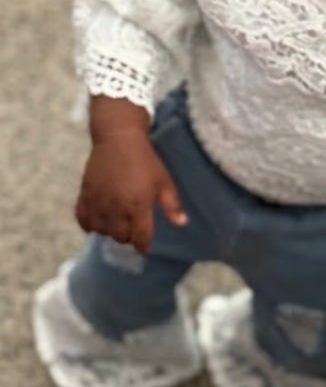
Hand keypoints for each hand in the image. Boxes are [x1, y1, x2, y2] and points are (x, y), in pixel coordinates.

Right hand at [74, 130, 187, 254]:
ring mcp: (98, 203)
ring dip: (110, 230)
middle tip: (132, 226)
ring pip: (102, 232)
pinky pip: (83, 221)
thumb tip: (182, 223)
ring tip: (117, 220)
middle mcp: (116, 208)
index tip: (145, 247)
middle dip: (128, 236)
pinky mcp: (84, 196)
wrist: (119, 138)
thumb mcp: (163, 181)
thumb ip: (172, 204)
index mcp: (138, 205)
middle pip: (120, 237)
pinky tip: (99, 218)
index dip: (143, 246)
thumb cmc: (145, 160)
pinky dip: (90, 224)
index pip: (140, 238)